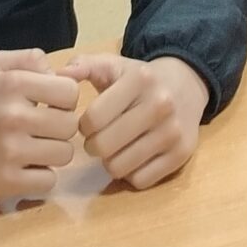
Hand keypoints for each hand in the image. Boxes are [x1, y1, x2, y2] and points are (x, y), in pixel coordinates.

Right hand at [0, 49, 81, 203]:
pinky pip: (49, 181)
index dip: (64, 99)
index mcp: (12, 84)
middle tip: (42, 129)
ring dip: (53, 152)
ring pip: (64, 153)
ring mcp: (10, 152)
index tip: (49, 105)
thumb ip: (31, 59)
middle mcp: (13, 116)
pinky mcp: (7, 182)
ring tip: (35, 148)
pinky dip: (41, 177)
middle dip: (60, 127)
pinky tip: (26, 168)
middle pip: (70, 125)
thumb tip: (62, 74)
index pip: (70, 92)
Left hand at [67, 53, 207, 189]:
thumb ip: (84, 65)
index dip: (83, 126)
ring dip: (111, 162)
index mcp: (140, 79)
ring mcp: (173, 131)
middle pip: (104, 147)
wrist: (187, 85)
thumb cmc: (140, 79)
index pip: (93, 119)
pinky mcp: (182, 154)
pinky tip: (134, 156)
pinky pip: (140, 181)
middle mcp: (160, 104)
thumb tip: (60, 74)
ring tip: (117, 147)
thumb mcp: (114, 65)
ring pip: (119, 168)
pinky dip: (131, 174)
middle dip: (94, 146)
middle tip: (100, 139)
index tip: (90, 123)